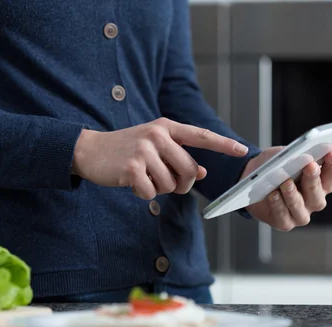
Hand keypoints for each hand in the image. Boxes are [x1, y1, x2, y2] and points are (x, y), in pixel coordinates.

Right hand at [72, 118, 249, 199]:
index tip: (241, 150)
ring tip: (143, 178)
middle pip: (189, 170)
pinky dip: (143, 194)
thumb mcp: (153, 147)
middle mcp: (157, 135)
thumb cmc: (125, 150)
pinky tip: (131, 183)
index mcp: (166, 127)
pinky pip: (151, 193)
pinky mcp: (132, 167)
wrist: (90, 150)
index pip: (200, 135)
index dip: (222, 144)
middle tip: (167, 184)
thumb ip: (177, 156)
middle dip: (182, 184)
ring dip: (159, 189)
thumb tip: (202, 171)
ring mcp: (144, 150)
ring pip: (170, 184)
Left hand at [243, 146, 331, 230]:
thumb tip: (302, 155)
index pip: (330, 176)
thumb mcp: (283, 157)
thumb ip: (294, 156)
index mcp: (319, 185)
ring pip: (299, 206)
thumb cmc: (273, 168)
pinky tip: (273, 195)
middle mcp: (313, 201)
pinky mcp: (284, 223)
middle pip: (317, 193)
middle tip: (310, 166)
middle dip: (313, 179)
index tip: (331, 152)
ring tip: (286, 182)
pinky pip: (282, 215)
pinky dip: (277, 204)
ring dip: (292, 193)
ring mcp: (299, 214)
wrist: (252, 183)